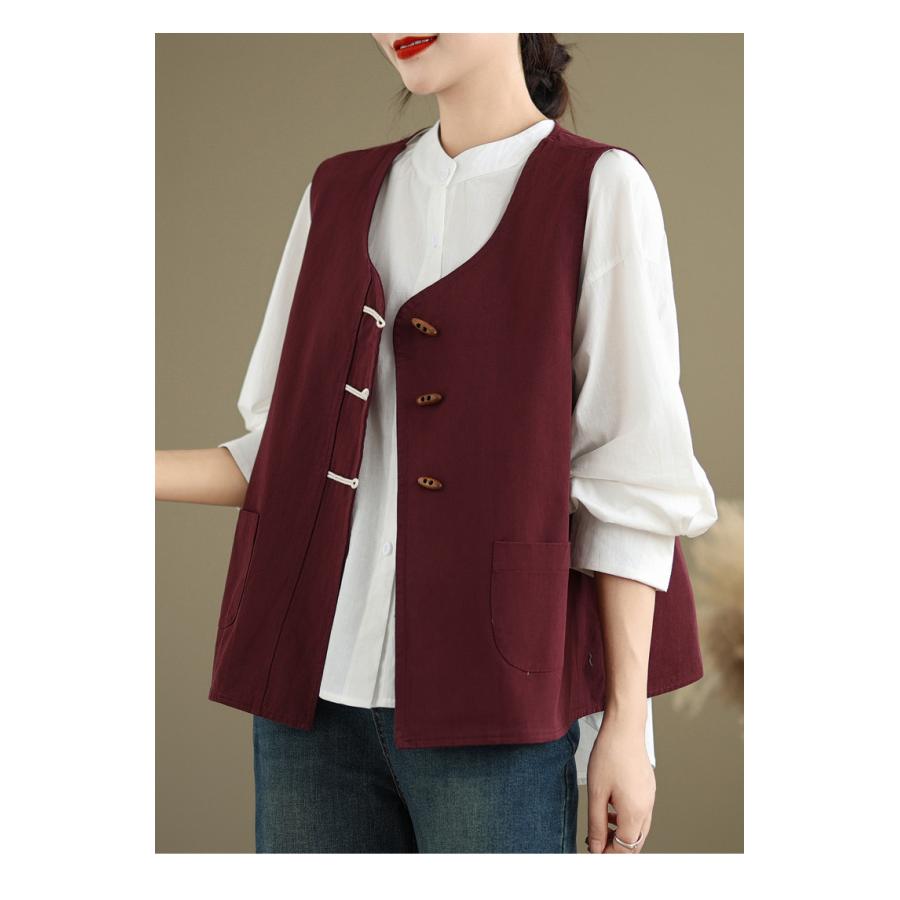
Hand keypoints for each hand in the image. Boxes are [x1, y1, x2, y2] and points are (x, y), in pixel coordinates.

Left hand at [585, 709, 654, 852]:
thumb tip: (597, 847)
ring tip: (602, 825)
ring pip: (639, 828)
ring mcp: (650, 797)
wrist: (624, 727)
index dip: (608, 854)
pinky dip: (627, 819)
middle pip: (635, 842)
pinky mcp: (648, 788)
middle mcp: (647, 808)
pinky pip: (640, 813)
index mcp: (635, 812)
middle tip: (596, 842)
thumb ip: (597, 824)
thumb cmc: (609, 754)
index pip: (625, 849)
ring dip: (622, 833)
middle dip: (616, 847)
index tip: (594, 852)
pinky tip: (612, 808)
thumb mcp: (596, 792)